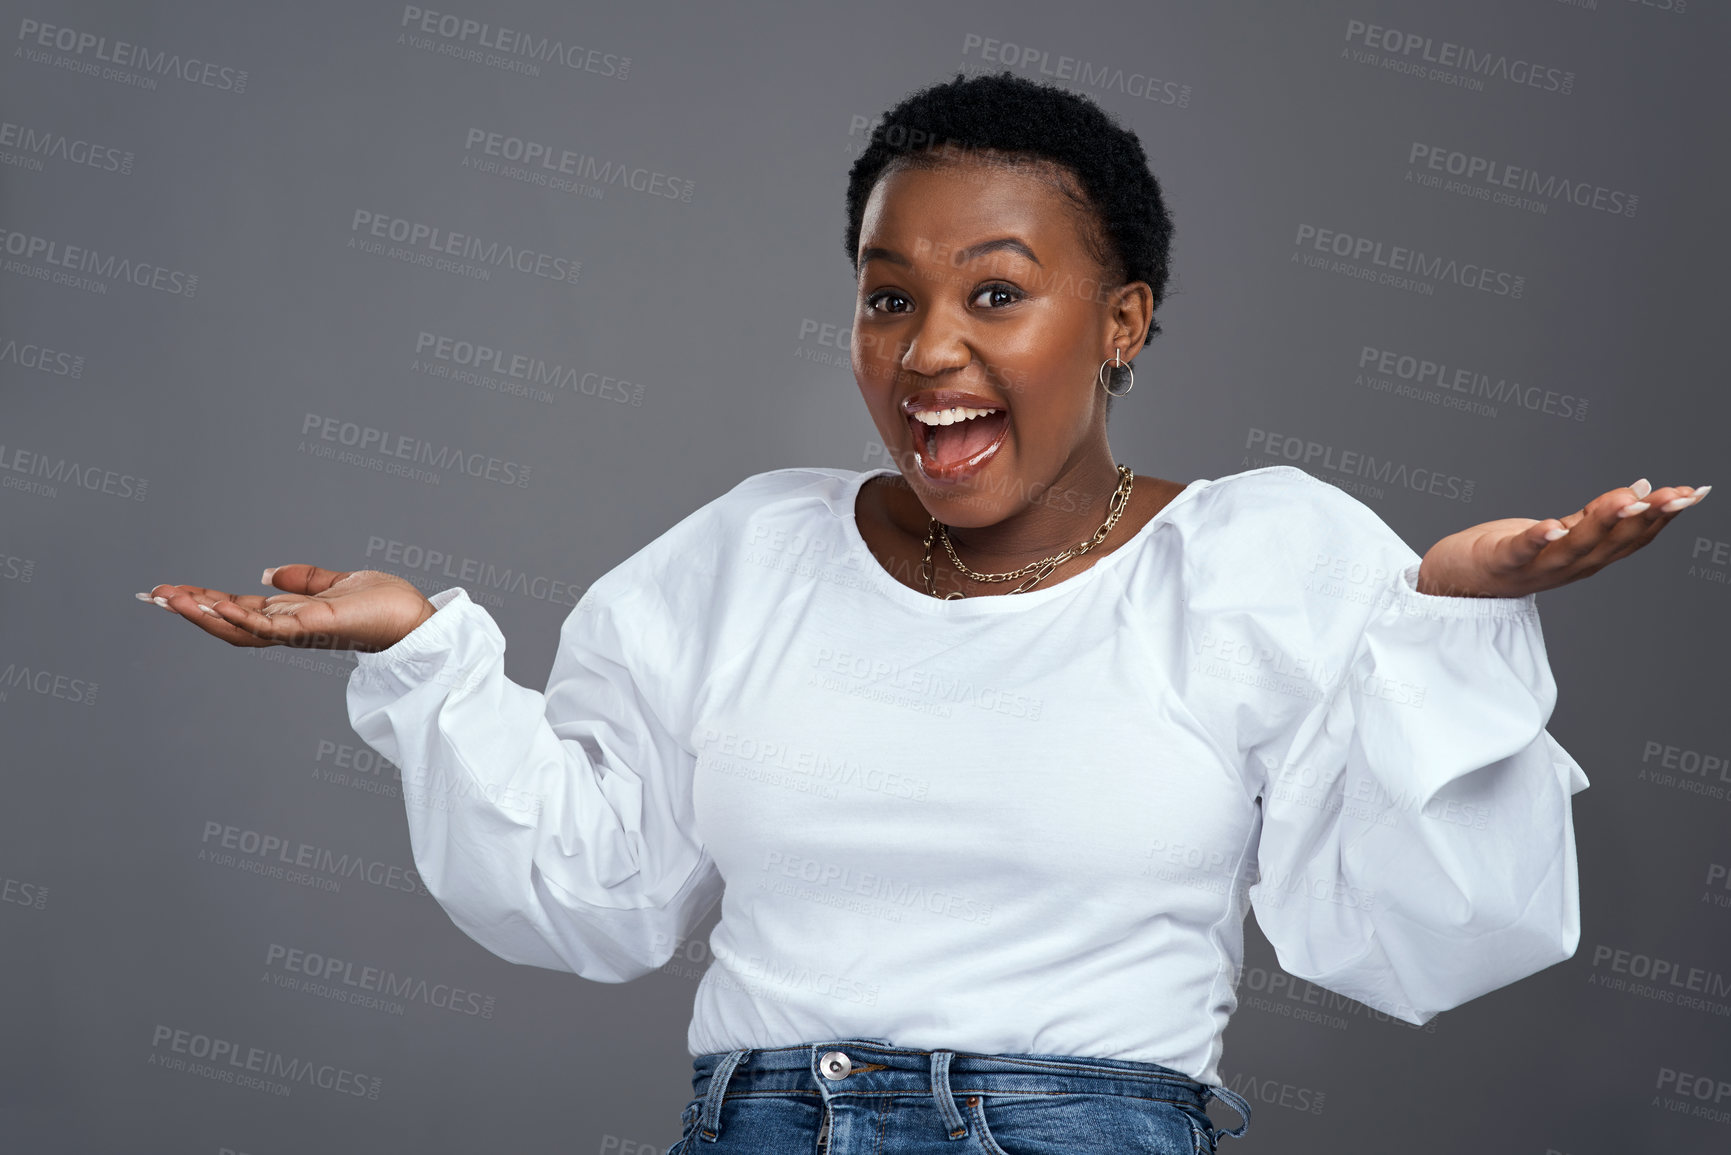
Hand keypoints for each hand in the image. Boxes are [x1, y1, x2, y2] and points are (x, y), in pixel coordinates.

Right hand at [138, 566, 436, 650]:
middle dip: (189, 610)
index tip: (170, 591)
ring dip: (202, 615)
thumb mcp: (335, 584)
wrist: (415, 620)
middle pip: (227, 623)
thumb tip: (270, 574)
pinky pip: (265, 626)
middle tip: (151, 596)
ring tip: (169, 600)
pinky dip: (235, 616)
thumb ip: (303, 580)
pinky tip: (210, 605)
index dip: (203, 602)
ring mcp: (297, 631)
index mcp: (290, 617)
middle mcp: (288, 628)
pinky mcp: (310, 629)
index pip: (237, 610)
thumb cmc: (384, 605)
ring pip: (238, 628)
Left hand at [1416, 478, 1709, 597]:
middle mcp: (1566, 568)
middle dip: (1646, 518)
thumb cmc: (1510, 554)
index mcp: (1585, 559)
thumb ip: (1597, 517)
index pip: (1632, 539)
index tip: (1694, 494)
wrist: (1455, 582)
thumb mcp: (1562, 533)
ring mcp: (1533, 568)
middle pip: (1612, 544)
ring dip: (1603, 523)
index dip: (1664, 518)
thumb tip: (1642, 489)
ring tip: (1628, 500)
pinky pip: (1521, 551)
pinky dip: (1537, 538)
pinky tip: (1552, 524)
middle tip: (1676, 496)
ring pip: (1575, 546)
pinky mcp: (1498, 562)